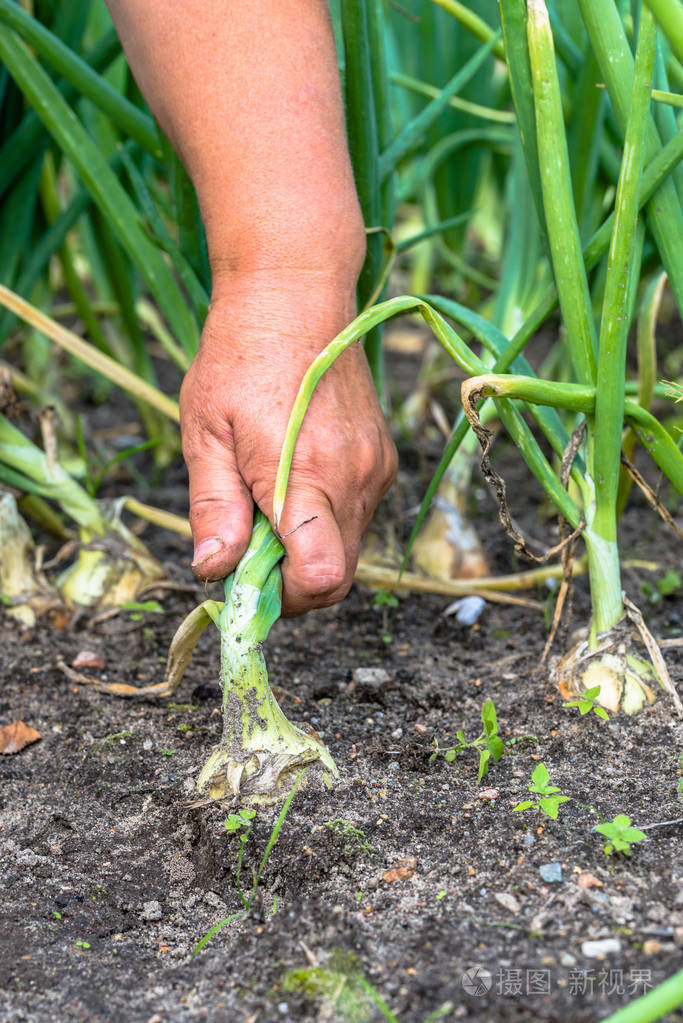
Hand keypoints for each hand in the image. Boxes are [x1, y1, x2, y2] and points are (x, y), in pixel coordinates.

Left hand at [179, 273, 396, 615]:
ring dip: (305, 551)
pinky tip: (291, 484)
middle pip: (337, 576)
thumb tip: (214, 572)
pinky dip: (323, 523)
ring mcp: (375, 471)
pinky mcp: (382, 462)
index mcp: (307, 477)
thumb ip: (214, 508)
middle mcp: (355, 481)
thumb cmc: (241, 357)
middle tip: (245, 551)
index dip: (283, 599)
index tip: (243, 583)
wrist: (296, 296)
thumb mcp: (206, 433)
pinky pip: (355, 518)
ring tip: (263, 505)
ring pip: (346, 549)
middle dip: (290, 583)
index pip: (321, 578)